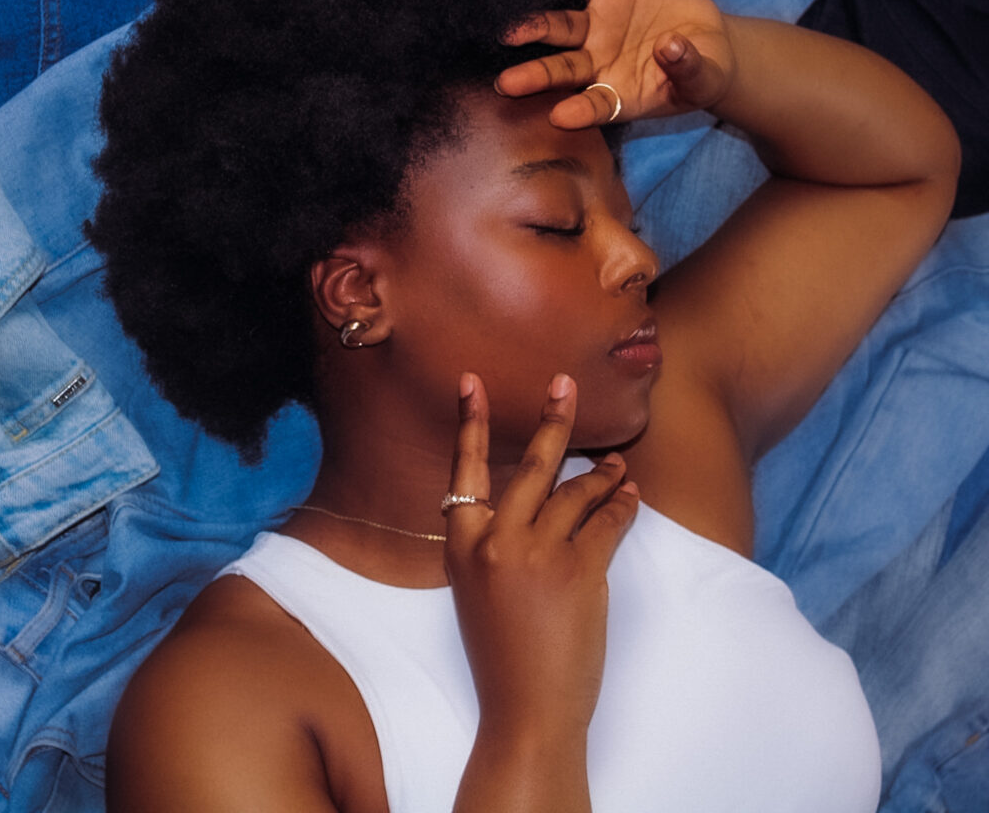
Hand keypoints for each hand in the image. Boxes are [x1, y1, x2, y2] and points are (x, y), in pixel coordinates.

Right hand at [444, 372, 638, 736]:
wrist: (526, 712)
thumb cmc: (502, 653)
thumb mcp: (477, 590)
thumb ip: (492, 542)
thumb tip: (534, 499)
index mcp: (463, 546)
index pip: (463, 469)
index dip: (469, 422)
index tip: (471, 382)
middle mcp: (497, 542)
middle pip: (532, 466)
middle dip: (554, 419)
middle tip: (566, 383)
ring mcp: (539, 555)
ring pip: (576, 491)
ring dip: (602, 474)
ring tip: (619, 465)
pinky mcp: (580, 572)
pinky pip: (608, 522)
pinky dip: (623, 505)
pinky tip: (631, 497)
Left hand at [494, 0, 735, 128]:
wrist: (704, 41)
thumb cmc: (700, 74)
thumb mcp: (703, 80)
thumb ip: (686, 70)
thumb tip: (671, 48)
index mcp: (617, 95)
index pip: (594, 106)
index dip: (579, 111)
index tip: (560, 116)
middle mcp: (596, 64)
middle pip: (562, 71)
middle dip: (534, 76)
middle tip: (505, 83)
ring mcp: (595, 28)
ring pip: (560, 27)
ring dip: (535, 26)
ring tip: (510, 30)